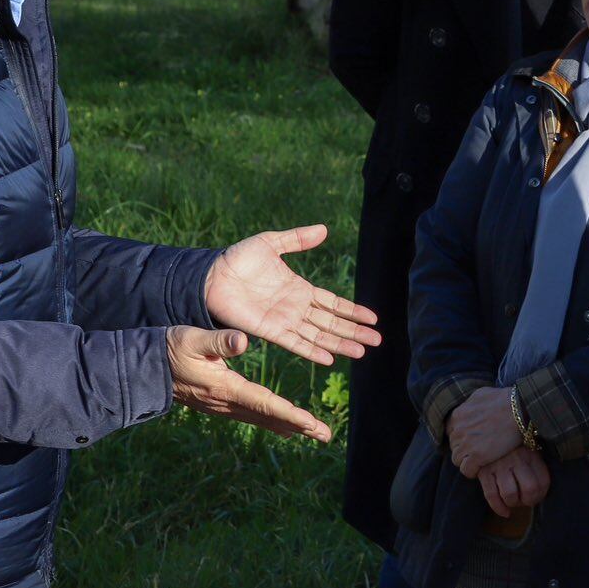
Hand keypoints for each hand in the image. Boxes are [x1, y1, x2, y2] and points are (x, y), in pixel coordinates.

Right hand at [167, 326, 332, 442]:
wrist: (143, 369)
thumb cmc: (168, 349)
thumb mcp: (191, 338)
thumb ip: (218, 341)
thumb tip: (243, 341)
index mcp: (224, 388)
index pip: (263, 403)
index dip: (289, 413)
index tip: (311, 423)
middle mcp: (226, 403)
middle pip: (268, 417)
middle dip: (298, 426)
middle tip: (326, 435)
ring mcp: (222, 406)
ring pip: (261, 419)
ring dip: (289, 426)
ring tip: (313, 433)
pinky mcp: (219, 404)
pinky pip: (252, 416)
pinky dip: (272, 421)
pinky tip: (284, 426)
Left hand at [204, 225, 381, 364]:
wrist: (210, 276)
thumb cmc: (237, 259)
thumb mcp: (271, 243)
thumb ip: (297, 238)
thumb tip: (324, 230)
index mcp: (299, 289)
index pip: (332, 303)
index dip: (352, 310)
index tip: (373, 318)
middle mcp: (296, 308)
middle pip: (331, 322)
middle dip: (354, 331)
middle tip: (378, 340)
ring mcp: (284, 321)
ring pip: (318, 335)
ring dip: (340, 343)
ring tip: (362, 351)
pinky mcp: (269, 330)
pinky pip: (294, 343)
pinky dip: (312, 350)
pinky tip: (329, 358)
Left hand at [446, 386, 522, 476]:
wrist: (519, 410)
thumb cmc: (505, 400)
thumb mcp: (482, 394)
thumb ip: (469, 403)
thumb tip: (467, 408)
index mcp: (458, 415)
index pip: (450, 431)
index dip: (461, 437)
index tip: (472, 439)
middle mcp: (458, 430)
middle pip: (454, 446)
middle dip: (464, 449)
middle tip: (478, 450)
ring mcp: (466, 444)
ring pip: (457, 459)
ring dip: (467, 460)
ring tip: (480, 461)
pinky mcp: (476, 456)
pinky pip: (466, 470)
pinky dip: (472, 471)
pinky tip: (481, 468)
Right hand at [476, 446, 550, 517]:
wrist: (488, 431)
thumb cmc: (513, 447)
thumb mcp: (529, 450)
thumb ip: (536, 467)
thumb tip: (539, 493)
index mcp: (531, 454)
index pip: (543, 482)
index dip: (541, 495)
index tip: (536, 496)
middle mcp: (517, 459)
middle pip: (530, 489)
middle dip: (528, 501)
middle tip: (525, 500)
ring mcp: (499, 465)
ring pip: (510, 495)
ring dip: (513, 504)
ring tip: (513, 501)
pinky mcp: (484, 471)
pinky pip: (491, 495)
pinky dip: (499, 508)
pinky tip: (504, 512)